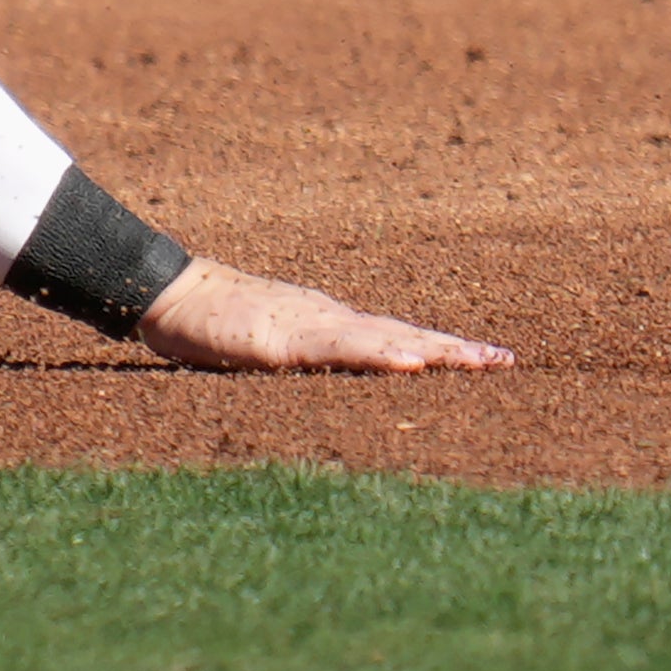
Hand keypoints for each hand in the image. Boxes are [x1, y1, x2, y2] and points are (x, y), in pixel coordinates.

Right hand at [134, 257, 511, 371]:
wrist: (164, 292)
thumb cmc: (209, 324)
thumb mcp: (265, 344)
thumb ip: (299, 355)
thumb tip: (327, 378)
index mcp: (326, 325)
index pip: (394, 337)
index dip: (438, 348)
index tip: (484, 358)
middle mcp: (328, 320)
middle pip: (403, 335)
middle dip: (455, 351)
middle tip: (506, 362)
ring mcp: (309, 326)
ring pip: (385, 339)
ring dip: (436, 352)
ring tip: (481, 362)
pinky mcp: (284, 339)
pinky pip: (340, 349)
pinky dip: (380, 355)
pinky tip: (412, 362)